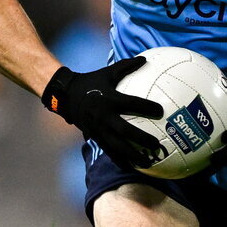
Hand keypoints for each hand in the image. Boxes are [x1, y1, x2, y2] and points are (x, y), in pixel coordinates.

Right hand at [41, 57, 162, 168]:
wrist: (65, 96)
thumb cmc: (91, 82)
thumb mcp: (108, 72)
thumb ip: (126, 66)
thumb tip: (145, 58)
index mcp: (109, 99)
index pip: (131, 104)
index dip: (146, 107)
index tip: (161, 110)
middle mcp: (104, 116)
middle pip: (125, 130)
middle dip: (141, 138)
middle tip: (156, 144)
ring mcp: (98, 129)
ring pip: (117, 146)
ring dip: (132, 155)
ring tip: (148, 163)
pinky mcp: (95, 137)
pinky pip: (109, 151)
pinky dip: (121, 160)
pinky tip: (133, 167)